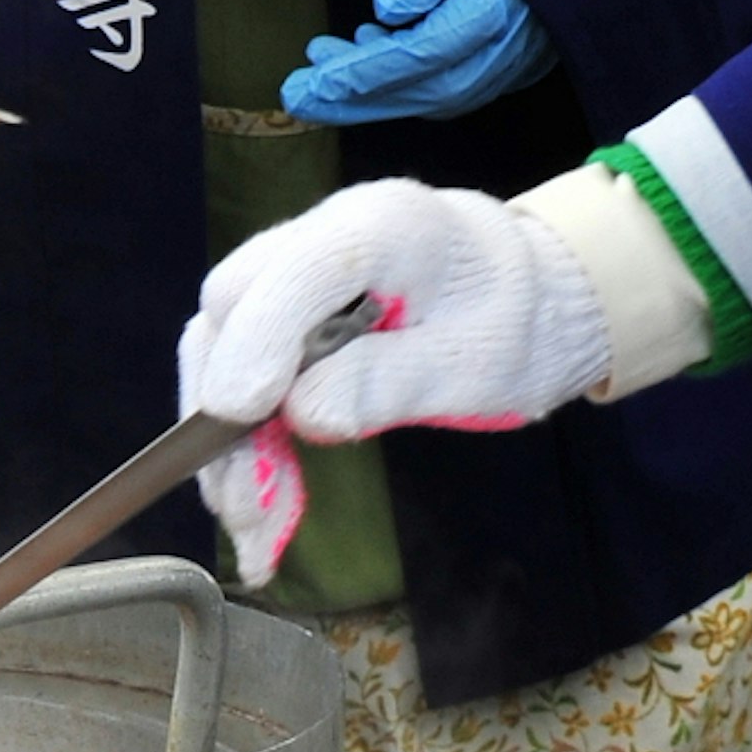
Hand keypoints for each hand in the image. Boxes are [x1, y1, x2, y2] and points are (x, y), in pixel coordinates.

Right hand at [177, 180, 610, 585]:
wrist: (532, 298)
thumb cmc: (514, 323)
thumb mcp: (475, 364)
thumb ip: (390, 381)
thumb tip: (302, 414)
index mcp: (385, 226)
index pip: (299, 269)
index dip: (259, 339)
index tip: (240, 414)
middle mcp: (321, 234)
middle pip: (233, 308)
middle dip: (224, 408)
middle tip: (244, 503)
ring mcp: (293, 273)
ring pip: (219, 347)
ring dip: (223, 439)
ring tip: (249, 524)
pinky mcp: (281, 314)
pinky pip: (238, 371)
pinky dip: (239, 441)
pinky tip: (256, 507)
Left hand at [282, 0, 553, 124]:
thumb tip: (387, 9)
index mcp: (492, 13)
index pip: (413, 57)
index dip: (356, 75)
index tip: (305, 81)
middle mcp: (505, 51)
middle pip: (420, 93)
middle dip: (355, 97)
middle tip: (300, 91)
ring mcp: (516, 63)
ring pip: (436, 95)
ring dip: (377, 89)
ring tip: (329, 59)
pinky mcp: (517, 63)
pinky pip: (454, 86)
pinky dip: (408, 81)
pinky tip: (379, 49)